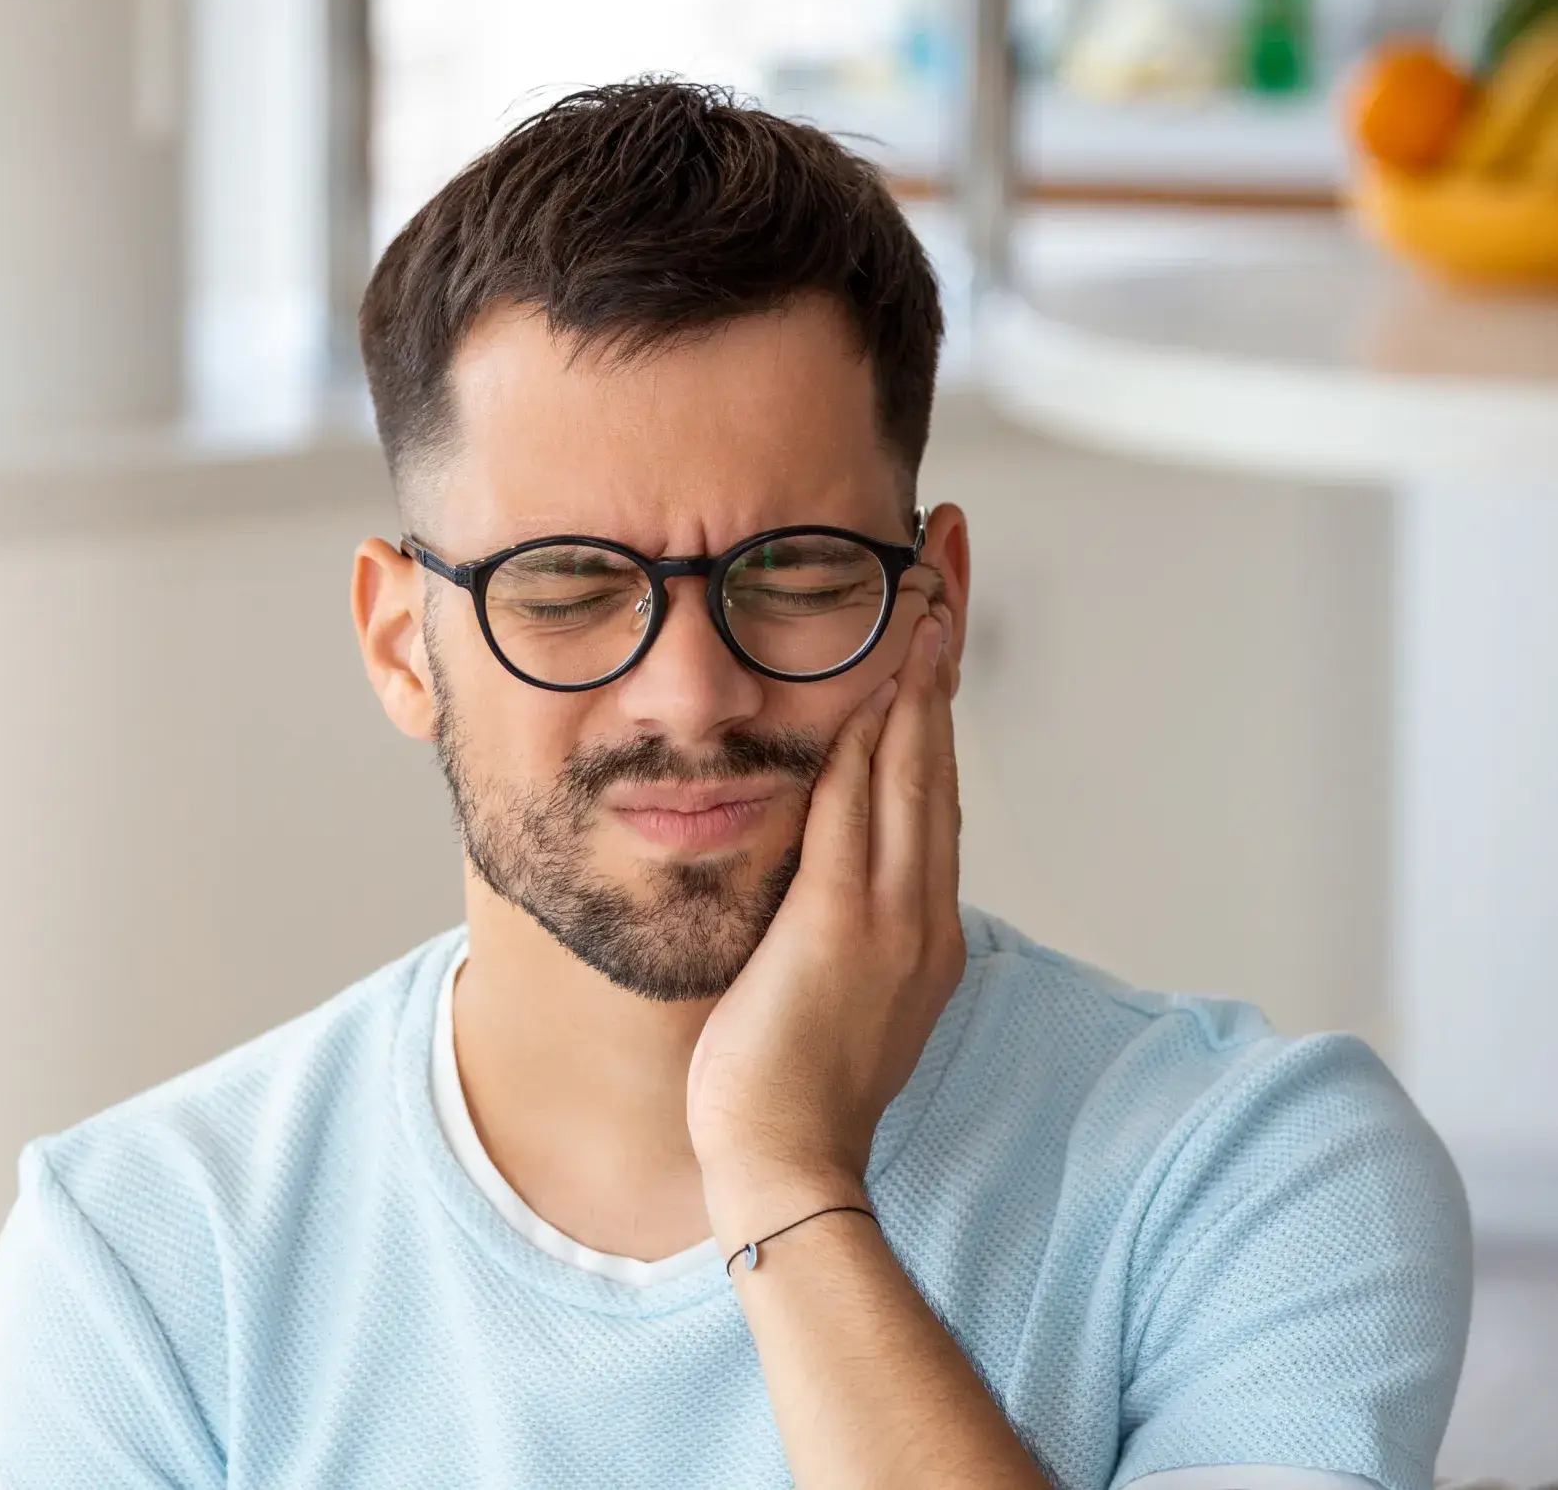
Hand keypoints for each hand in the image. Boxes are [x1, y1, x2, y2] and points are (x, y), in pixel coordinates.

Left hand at [686, 605, 964, 1244]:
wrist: (787, 1161)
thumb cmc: (796, 1082)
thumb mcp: (842, 988)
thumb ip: (847, 918)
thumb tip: (830, 871)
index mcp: (924, 924)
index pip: (933, 789)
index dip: (938, 704)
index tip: (938, 629)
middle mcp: (923, 910)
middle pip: (937, 760)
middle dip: (942, 660)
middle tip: (946, 573)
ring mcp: (892, 916)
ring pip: (911, 772)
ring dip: (917, 678)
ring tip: (924, 596)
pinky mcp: (843, 925)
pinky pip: (856, 812)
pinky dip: (869, 740)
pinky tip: (874, 681)